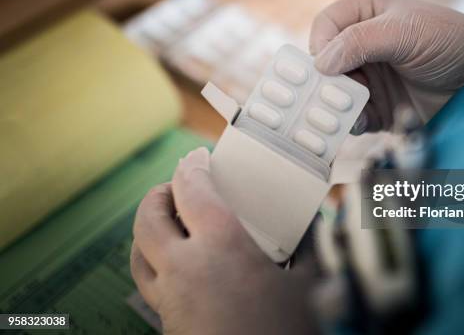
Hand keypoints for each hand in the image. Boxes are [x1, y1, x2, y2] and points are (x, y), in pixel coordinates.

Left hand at [131, 148, 316, 334]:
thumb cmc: (285, 333)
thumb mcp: (310, 285)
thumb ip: (311, 248)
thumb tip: (313, 227)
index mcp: (221, 246)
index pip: (192, 189)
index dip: (191, 166)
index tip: (197, 157)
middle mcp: (185, 267)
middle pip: (148, 217)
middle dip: (158, 194)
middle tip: (177, 188)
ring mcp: (169, 298)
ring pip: (137, 252)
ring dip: (148, 229)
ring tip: (169, 224)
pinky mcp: (168, 323)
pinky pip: (147, 282)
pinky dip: (153, 262)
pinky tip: (179, 268)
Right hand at [310, 0, 463, 132]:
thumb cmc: (453, 42)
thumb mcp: (406, 31)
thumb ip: (360, 41)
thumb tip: (321, 63)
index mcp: (370, 14)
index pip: (328, 24)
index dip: (321, 43)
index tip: (324, 65)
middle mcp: (367, 46)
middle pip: (327, 63)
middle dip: (325, 80)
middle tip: (328, 96)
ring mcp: (373, 78)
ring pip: (337, 92)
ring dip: (337, 104)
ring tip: (345, 113)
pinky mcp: (381, 107)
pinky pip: (355, 116)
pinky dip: (353, 122)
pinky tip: (362, 123)